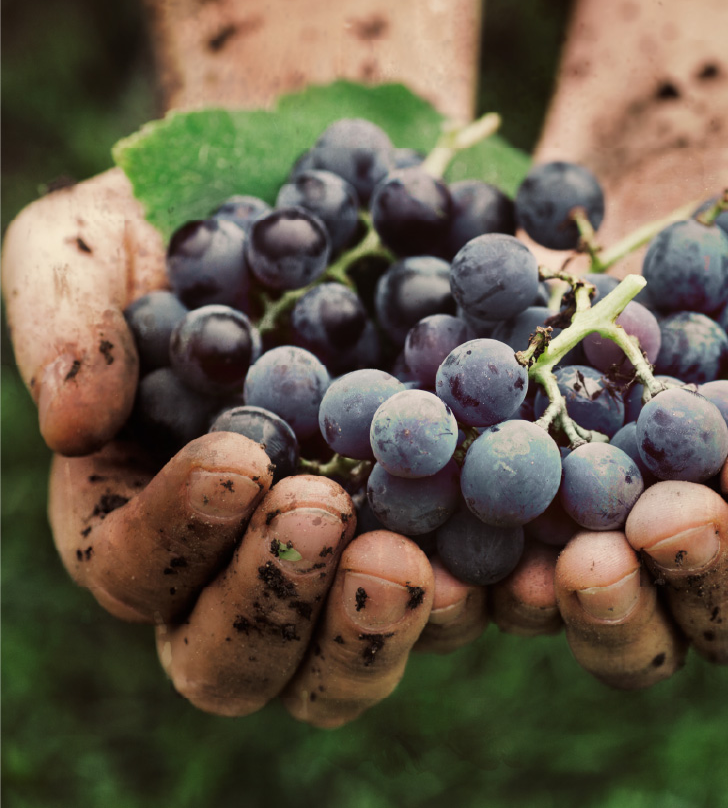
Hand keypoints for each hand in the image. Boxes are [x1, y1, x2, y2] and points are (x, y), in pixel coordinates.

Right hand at [1, 170, 484, 725]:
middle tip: (326, 514)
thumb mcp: (99, 239)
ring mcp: (349, 561)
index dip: (175, 535)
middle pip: (236, 660)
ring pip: (345, 668)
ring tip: (413, 563)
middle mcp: (244, 561)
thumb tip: (71, 425)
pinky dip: (492, 599)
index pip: (134, 568)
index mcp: (148, 511)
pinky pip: (467, 604)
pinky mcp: (446, 539)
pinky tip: (527, 561)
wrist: (330, 196)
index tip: (239, 460)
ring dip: (374, 633)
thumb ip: (64, 318)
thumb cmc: (195, 222)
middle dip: (274, 602)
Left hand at [497, 146, 727, 687]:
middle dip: (702, 576)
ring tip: (570, 563)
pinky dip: (499, 570)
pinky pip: (521, 563)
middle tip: (663, 522)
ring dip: (601, 606)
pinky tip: (477, 548)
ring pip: (628, 617)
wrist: (675, 178)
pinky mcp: (546, 502)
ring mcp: (633, 531)